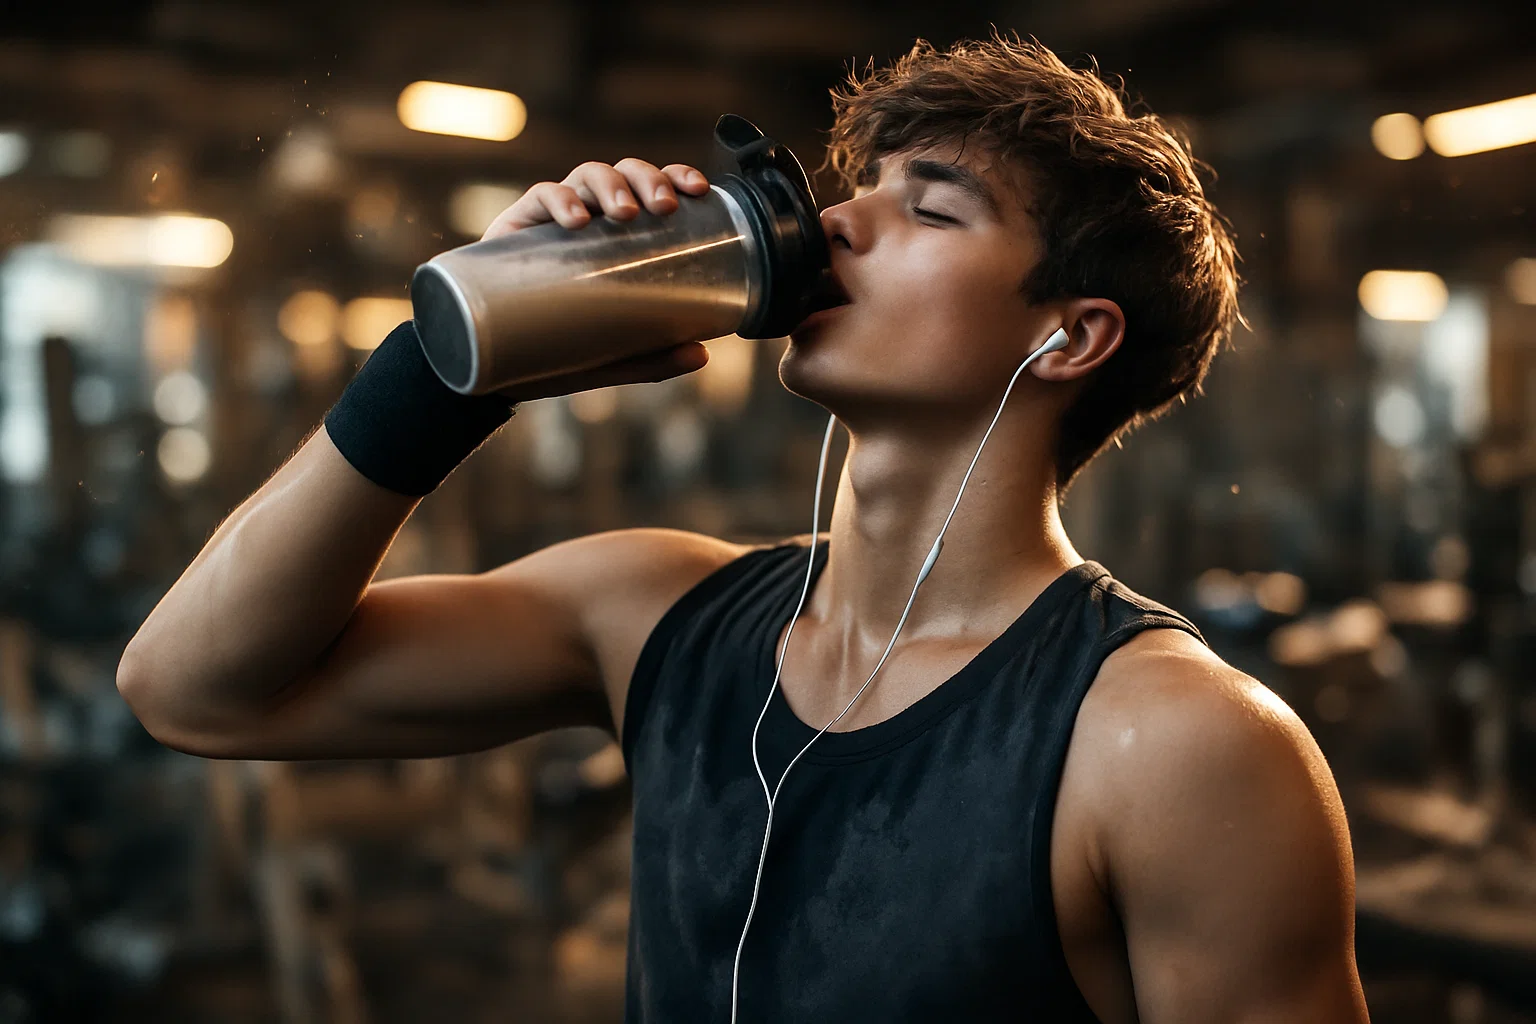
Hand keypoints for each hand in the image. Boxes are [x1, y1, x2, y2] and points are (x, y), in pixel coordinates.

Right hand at [481, 159, 713, 402]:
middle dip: (648, 180)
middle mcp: (589, 217)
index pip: (651, 190)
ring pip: (586, 175)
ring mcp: (551, 219)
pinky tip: (576, 220)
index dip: (676, 177)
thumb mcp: (612, 358)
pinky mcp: (515, 228)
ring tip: (624, 213)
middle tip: (663, 208)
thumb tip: (702, 355)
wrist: (490, 366)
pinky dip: (559, 200)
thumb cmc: (557, 351)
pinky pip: (540, 196)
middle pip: (623, 173)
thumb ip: (653, 357)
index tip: (698, 190)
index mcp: (618, 235)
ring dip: (610, 185)